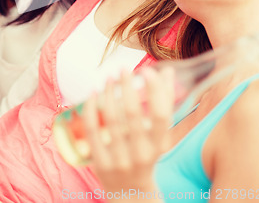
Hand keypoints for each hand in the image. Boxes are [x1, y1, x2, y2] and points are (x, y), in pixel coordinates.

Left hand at [83, 68, 173, 193]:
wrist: (131, 194)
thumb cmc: (147, 155)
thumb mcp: (160, 135)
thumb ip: (165, 102)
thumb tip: (167, 70)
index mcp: (159, 146)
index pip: (160, 115)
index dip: (155, 91)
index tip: (147, 71)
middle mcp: (141, 154)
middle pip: (133, 113)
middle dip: (126, 86)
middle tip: (123, 68)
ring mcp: (119, 160)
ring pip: (111, 119)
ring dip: (108, 93)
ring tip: (108, 78)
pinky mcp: (100, 163)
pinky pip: (93, 131)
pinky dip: (91, 109)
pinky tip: (93, 93)